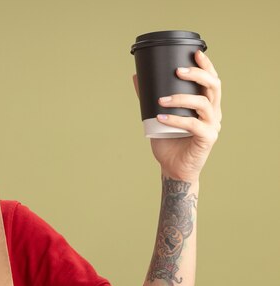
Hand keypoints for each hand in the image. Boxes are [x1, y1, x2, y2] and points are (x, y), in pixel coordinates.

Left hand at [132, 49, 222, 182]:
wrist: (172, 168)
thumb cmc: (167, 142)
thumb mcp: (157, 115)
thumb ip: (149, 98)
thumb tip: (137, 77)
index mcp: (206, 104)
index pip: (212, 80)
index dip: (206, 65)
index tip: (195, 52)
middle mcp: (213, 112)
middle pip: (213, 86)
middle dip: (197, 75)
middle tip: (177, 71)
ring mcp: (212, 125)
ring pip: (203, 104)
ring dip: (181, 98)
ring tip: (161, 100)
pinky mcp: (207, 138)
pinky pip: (194, 125)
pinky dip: (176, 120)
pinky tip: (162, 118)